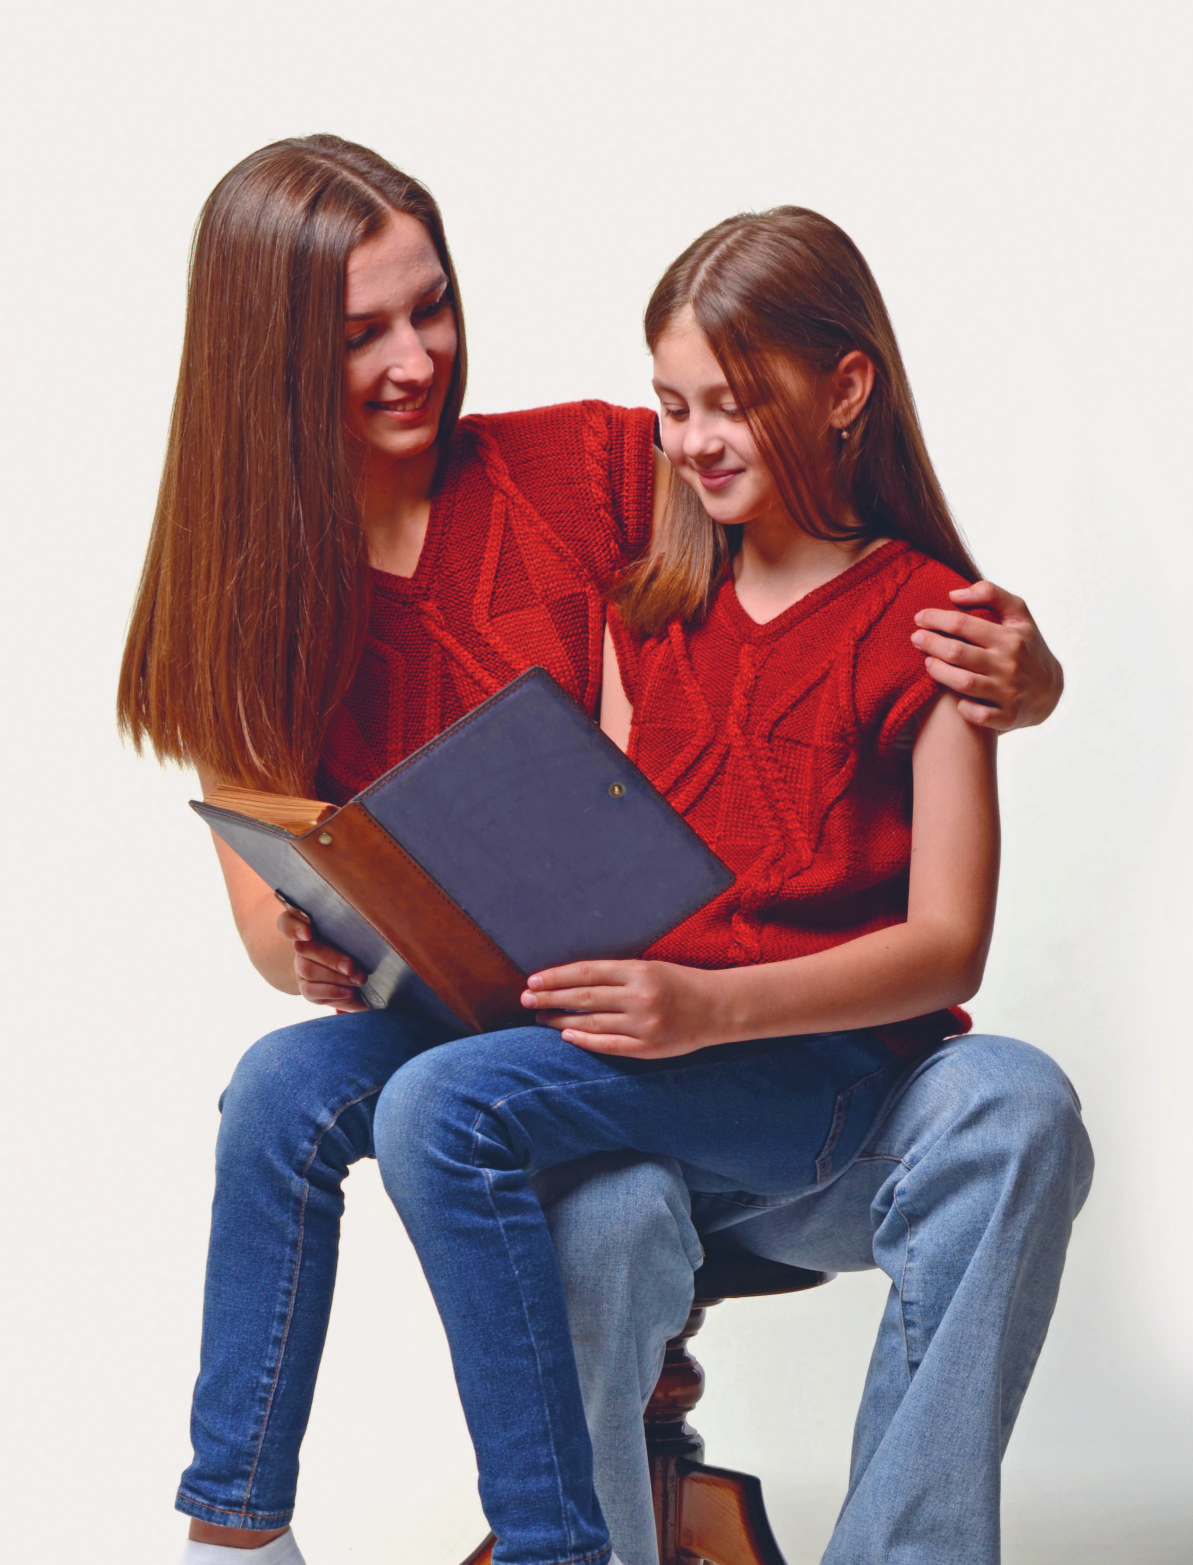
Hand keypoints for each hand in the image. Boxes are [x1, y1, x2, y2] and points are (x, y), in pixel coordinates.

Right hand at [277, 908, 368, 1009]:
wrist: (365, 981)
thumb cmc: (362, 951)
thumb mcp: (360, 939)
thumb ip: (354, 932)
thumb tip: (367, 930)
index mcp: (312, 926)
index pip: (288, 921)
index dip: (293, 926)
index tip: (307, 933)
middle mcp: (303, 946)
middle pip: (303, 948)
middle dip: (329, 957)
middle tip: (351, 966)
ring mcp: (302, 968)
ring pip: (308, 969)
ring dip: (336, 976)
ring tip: (359, 978)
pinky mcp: (307, 988)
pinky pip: (311, 990)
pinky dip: (333, 991)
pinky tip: (349, 991)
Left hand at [523, 959, 722, 1057]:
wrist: (718, 1008)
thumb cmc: (681, 983)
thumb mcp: (650, 968)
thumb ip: (616, 974)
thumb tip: (573, 981)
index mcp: (638, 971)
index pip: (587, 973)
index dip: (557, 977)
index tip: (533, 980)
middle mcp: (639, 997)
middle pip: (583, 998)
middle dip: (550, 998)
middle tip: (525, 998)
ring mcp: (643, 1024)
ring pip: (591, 1022)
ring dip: (561, 1020)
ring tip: (540, 1016)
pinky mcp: (648, 1047)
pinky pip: (608, 1045)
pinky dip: (584, 1040)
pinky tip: (565, 1036)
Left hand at [910, 579, 1063, 731]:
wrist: (1051, 688)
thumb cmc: (1025, 646)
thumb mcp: (1018, 615)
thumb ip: (991, 594)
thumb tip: (954, 595)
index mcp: (1010, 637)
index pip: (963, 624)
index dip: (935, 619)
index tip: (919, 618)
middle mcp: (1009, 664)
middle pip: (957, 652)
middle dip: (929, 643)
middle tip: (915, 639)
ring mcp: (1009, 691)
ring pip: (962, 682)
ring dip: (938, 672)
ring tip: (927, 662)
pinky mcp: (1008, 716)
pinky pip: (978, 715)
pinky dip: (962, 707)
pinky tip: (953, 698)